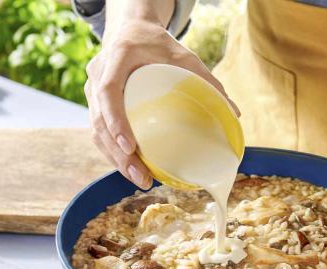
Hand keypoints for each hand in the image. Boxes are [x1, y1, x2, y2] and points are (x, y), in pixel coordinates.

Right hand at [84, 1, 235, 187]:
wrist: (132, 30)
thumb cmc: (159, 43)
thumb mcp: (184, 55)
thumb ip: (208, 80)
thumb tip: (234, 114)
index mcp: (118, 57)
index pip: (108, 92)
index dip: (116, 120)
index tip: (130, 146)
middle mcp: (98, 74)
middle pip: (99, 120)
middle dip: (117, 153)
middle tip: (140, 175)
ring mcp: (92, 89)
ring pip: (96, 131)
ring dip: (114, 159)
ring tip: (139, 179)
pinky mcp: (94, 102)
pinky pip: (99, 131)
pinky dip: (113, 152)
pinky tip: (132, 168)